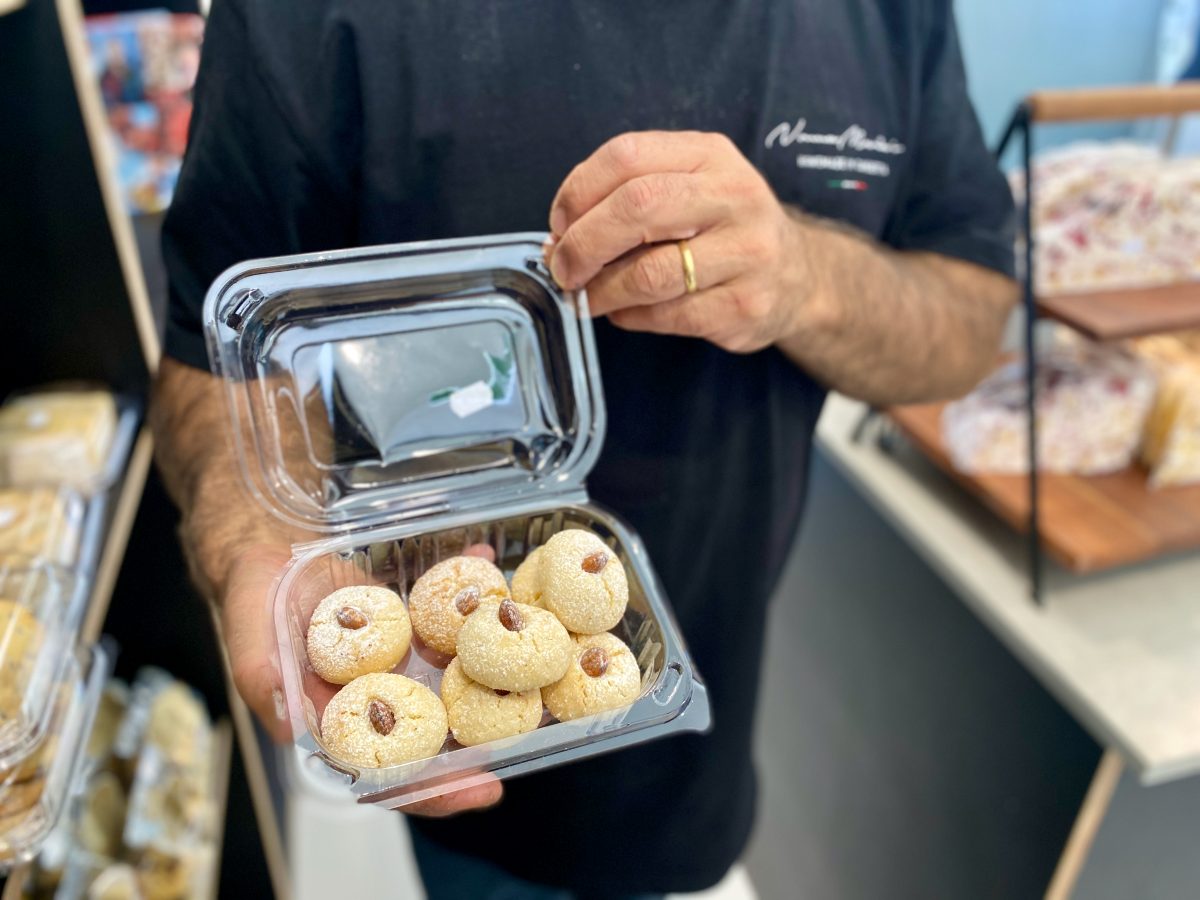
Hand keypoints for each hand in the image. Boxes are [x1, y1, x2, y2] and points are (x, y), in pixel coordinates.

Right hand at [219, 543, 501, 816]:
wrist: (266, 552)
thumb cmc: (252, 597)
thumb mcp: (248, 631)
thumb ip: (260, 672)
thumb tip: (291, 717)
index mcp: (332, 721)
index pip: (384, 775)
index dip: (431, 790)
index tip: (480, 789)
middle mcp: (372, 701)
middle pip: (430, 740)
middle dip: (478, 745)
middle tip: (526, 744)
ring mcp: (395, 665)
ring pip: (449, 684)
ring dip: (490, 676)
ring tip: (533, 668)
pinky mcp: (409, 628)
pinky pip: (445, 623)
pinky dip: (468, 598)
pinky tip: (489, 569)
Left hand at [546, 130, 815, 352]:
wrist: (798, 277)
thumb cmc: (722, 229)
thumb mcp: (688, 188)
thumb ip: (627, 197)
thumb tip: (560, 238)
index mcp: (709, 155)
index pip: (627, 156)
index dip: (578, 192)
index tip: (559, 224)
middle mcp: (735, 196)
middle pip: (637, 208)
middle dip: (583, 244)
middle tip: (563, 270)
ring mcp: (747, 253)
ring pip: (649, 273)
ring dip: (602, 290)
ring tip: (587, 297)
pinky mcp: (746, 305)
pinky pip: (667, 315)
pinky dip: (631, 317)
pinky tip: (625, 312)